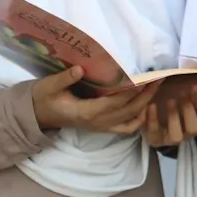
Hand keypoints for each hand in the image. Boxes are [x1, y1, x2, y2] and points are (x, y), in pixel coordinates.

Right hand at [31, 66, 159, 133]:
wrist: (37, 114)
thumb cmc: (43, 97)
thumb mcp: (49, 86)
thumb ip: (64, 79)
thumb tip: (80, 68)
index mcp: (86, 112)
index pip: (115, 102)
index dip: (131, 91)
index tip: (145, 77)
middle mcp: (98, 122)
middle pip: (129, 110)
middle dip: (146, 95)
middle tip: (159, 78)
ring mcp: (101, 126)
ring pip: (131, 119)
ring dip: (146, 104)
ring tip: (156, 86)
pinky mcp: (102, 127)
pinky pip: (126, 127)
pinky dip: (139, 119)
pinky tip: (146, 106)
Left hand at [141, 84, 196, 148]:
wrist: (146, 97)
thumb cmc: (172, 91)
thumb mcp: (190, 83)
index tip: (194, 87)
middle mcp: (186, 131)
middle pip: (194, 129)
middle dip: (189, 110)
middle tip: (182, 92)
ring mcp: (170, 137)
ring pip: (177, 137)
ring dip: (174, 118)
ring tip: (170, 100)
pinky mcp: (154, 139)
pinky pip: (155, 135)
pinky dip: (153, 120)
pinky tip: (151, 105)